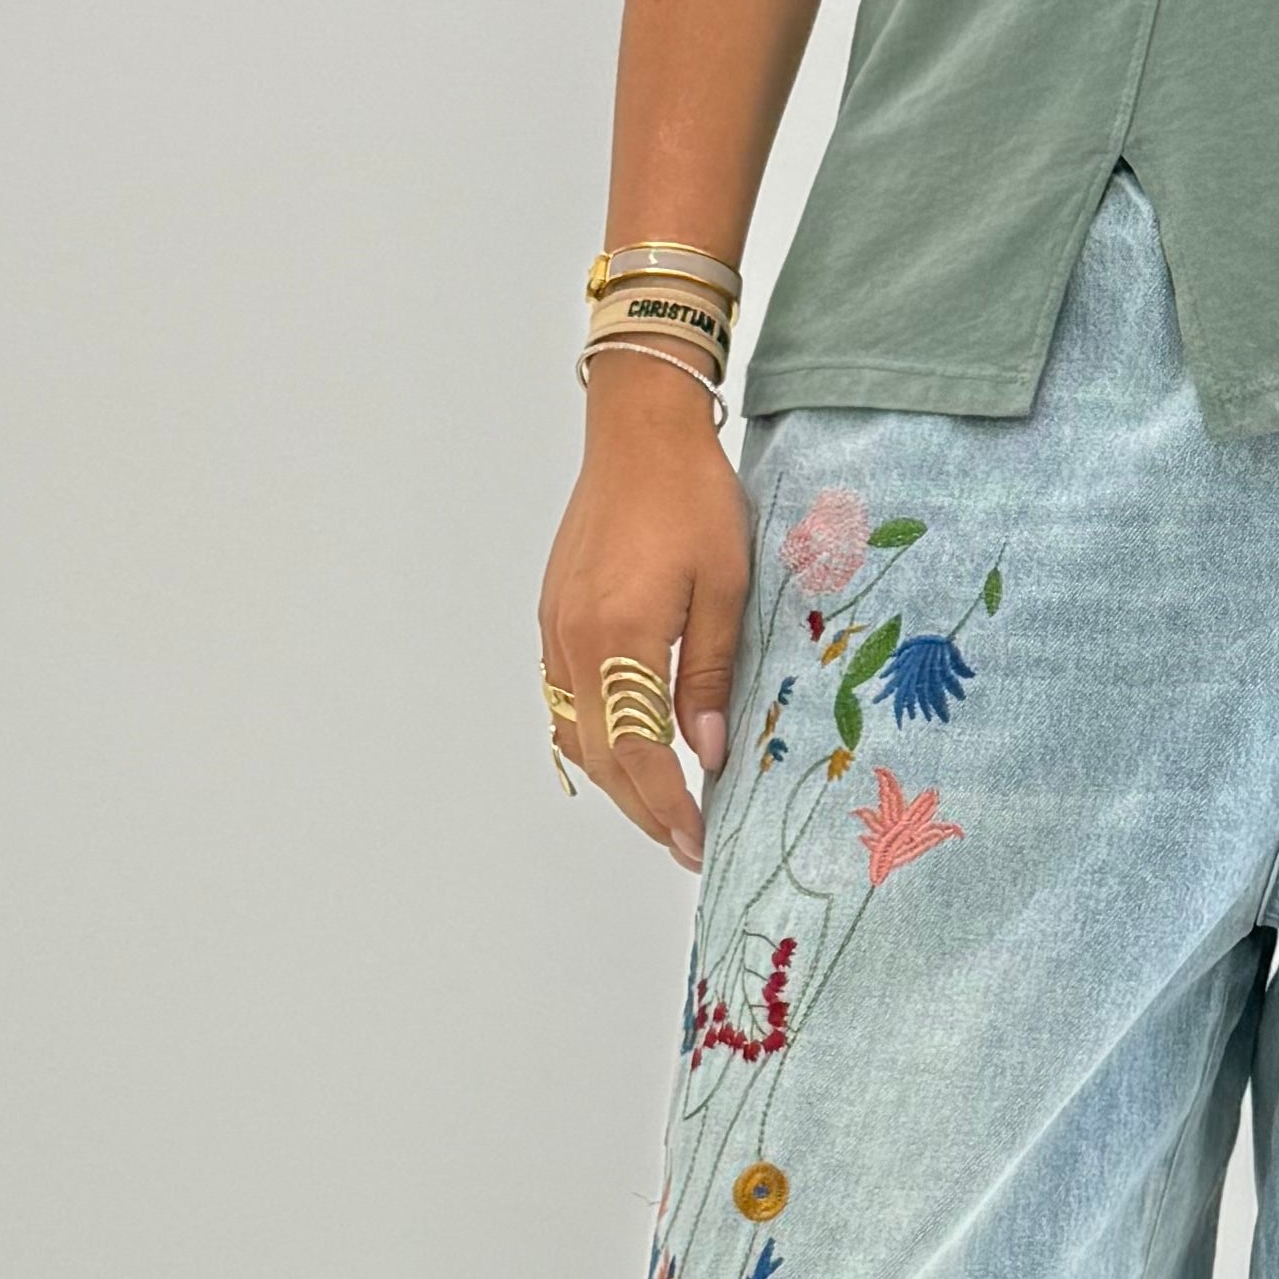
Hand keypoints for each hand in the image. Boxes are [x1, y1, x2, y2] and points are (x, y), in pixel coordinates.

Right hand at [538, 372, 749, 864]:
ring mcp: (556, 631)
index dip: (667, 806)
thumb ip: (710, 675)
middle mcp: (575, 641)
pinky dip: (593, 739)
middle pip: (599, 756)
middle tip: (686, 844)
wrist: (640, 434)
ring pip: (575, 735)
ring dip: (616, 781)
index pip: (637, 751)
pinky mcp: (552, 618)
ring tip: (663, 810)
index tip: (698, 842)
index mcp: (621, 635)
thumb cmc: (693, 498)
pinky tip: (626, 752)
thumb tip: (707, 754)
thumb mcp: (726, 587)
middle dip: (643, 809)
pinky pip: (563, 702)